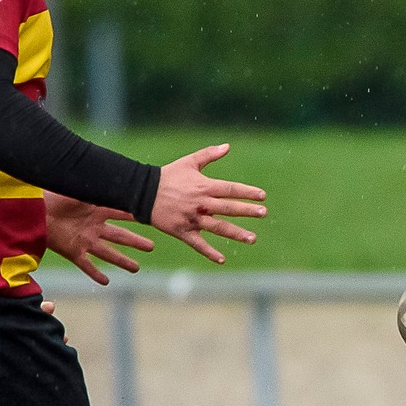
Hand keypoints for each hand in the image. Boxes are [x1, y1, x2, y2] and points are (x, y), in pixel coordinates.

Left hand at [44, 192, 155, 285]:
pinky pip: (87, 265)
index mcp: (96, 210)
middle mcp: (93, 228)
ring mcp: (84, 241)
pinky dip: (95, 274)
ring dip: (122, 261)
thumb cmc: (52, 195)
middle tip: (151, 247)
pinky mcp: (72, 252)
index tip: (151, 216)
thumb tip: (110, 174)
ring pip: (108, 253)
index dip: (136, 215)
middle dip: (136, 242)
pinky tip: (106, 281)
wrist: (33, 210)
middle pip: (120, 237)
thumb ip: (93, 186)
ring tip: (136, 268)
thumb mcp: (76, 188)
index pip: (121, 213)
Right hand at [149, 144, 267, 263]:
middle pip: (228, 208)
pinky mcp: (182, 231)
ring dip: (236, 233)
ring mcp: (192, 219)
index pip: (230, 189)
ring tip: (252, 238)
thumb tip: (228, 146)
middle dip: (247, 211)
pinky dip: (209, 252)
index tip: (263, 196)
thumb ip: (209, 155)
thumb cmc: (168, 176)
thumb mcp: (189, 162)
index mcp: (204, 186)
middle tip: (264, 213)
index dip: (247, 192)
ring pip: (218, 227)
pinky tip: (222, 259)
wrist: (142, 192)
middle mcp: (201, 203)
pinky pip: (198, 244)